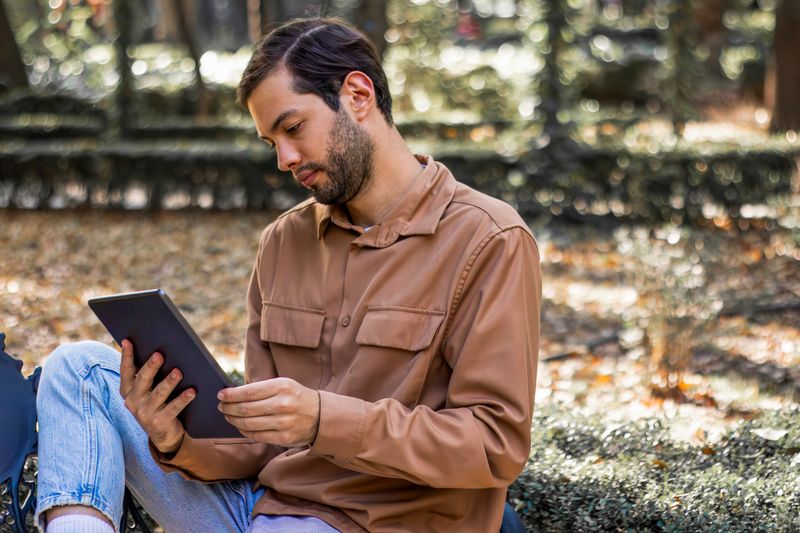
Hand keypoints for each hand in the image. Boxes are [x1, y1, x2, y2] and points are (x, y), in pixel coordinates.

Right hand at [119, 339, 194, 453]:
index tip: (128, 341)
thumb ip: (147, 374)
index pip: (126, 371)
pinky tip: (192, 391)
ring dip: (169, 382)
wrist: (163, 435)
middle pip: (142, 380)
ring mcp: (145, 413)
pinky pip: (173, 408)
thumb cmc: (157, 404)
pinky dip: (183, 399)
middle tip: (159, 355)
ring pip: (159, 394)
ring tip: (178, 372)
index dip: (126, 356)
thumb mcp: (148, 391)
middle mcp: (133, 401)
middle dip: (151, 366)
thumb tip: (158, 349)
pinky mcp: (159, 422)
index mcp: (128, 391)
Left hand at [217, 378, 319, 446]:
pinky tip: (240, 425)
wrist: (321, 415)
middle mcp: (283, 404)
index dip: (231, 394)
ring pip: (248, 423)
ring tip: (228, 415)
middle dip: (229, 407)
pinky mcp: (283, 437)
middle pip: (246, 408)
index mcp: (282, 387)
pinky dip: (244, 430)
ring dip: (233, 419)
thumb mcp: (284, 384)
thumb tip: (234, 394)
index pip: (249, 391)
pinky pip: (256, 435)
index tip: (221, 395)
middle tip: (222, 406)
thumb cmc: (297, 397)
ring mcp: (284, 422)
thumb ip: (262, 388)